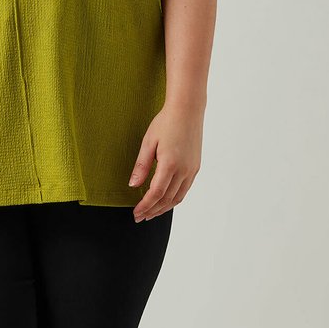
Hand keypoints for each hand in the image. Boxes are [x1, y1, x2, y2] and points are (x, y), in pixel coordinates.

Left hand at [127, 104, 203, 221]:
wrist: (187, 110)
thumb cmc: (166, 122)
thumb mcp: (148, 142)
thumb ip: (141, 166)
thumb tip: (133, 185)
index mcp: (170, 164)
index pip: (156, 193)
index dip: (145, 206)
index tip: (136, 213)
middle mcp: (184, 170)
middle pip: (167, 199)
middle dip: (152, 210)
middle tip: (140, 217)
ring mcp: (192, 170)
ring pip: (178, 197)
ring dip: (164, 208)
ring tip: (151, 213)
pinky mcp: (195, 167)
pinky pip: (185, 189)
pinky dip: (173, 199)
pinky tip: (165, 201)